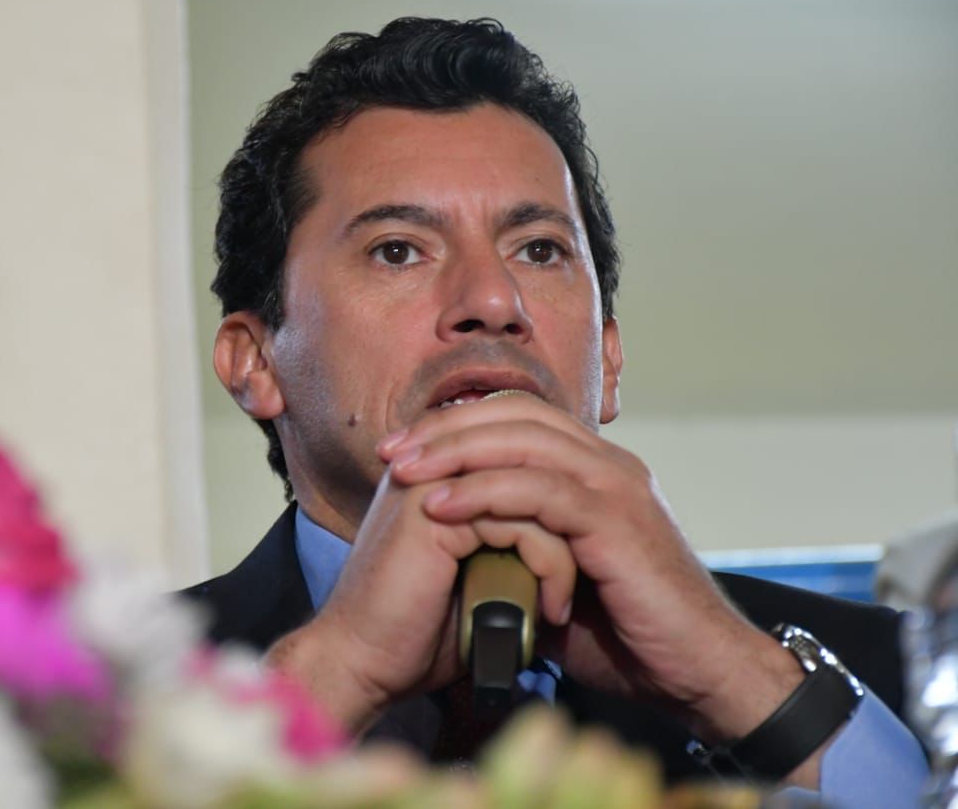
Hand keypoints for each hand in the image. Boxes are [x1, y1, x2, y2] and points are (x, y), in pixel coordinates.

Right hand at [264, 445, 578, 734]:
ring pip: (539, 491)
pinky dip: (551, 568)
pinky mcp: (435, 513)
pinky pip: (523, 523)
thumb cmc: (418, 630)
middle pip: (535, 458)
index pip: (523, 446)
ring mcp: (433, 481)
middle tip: (593, 572)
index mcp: (443, 467)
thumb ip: (512, 539)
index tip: (583, 555)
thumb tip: (573, 531)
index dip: (560, 495)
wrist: (365, 662)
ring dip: (566, 554)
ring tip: (563, 604)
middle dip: (572, 518)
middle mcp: (436, 462)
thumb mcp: (481, 573)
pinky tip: (549, 611)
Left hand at [378, 395, 806, 751]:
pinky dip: (483, 494)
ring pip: (523, 442)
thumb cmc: (630, 635)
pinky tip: (440, 507)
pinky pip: (539, 491)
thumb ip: (518, 549)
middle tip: (389, 451)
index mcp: (594, 469)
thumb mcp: (558, 581)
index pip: (516, 416)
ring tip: (404, 473)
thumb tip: (460, 551)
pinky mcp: (617, 521)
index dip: (455, 424)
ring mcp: (616, 488)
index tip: (401, 449)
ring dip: (454, 453)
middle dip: (443, 428)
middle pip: (513, 414)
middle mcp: (608, 465)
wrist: (699, 674)